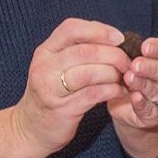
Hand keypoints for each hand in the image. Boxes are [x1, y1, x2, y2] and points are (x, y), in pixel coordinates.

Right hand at [14, 19, 129, 157]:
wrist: (30, 128)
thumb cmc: (51, 93)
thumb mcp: (55, 67)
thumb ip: (77, 51)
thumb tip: (113, 38)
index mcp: (45, 52)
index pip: (71, 29)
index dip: (99, 30)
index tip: (119, 38)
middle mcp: (44, 67)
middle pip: (84, 51)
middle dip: (113, 54)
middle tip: (128, 62)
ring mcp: (51, 90)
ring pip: (89, 73)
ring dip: (113, 73)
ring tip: (124, 77)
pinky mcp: (63, 110)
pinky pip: (92, 94)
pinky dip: (110, 90)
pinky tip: (119, 91)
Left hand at [111, 37, 157, 156]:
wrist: (129, 106)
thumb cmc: (134, 75)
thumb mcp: (135, 60)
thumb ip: (133, 53)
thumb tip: (119, 43)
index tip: (145, 46)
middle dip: (151, 67)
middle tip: (136, 64)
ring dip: (144, 84)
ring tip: (130, 78)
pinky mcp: (157, 116)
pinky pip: (151, 110)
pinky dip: (142, 104)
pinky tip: (134, 97)